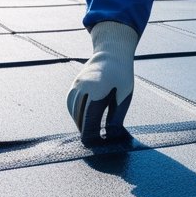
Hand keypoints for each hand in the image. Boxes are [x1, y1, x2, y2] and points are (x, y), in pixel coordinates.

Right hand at [66, 21, 138, 144]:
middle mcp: (82, 88)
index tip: (95, 145)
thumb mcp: (124, 94)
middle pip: (79, 116)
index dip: (91, 134)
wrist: (112, 52)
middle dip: (85, 130)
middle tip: (92, 142)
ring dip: (79, 122)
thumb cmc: (121, 74)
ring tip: (88, 132)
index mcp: (97, 90)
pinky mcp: (74, 84)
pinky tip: (82, 118)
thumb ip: (116, 115)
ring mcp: (76, 85)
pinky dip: (75, 112)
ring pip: (73, 110)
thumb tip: (111, 135)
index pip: (90, 119)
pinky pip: (70, 103)